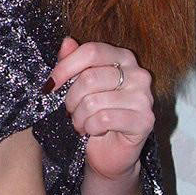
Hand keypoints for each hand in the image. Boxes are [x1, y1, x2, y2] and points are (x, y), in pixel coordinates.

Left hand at [47, 36, 153, 180]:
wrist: (110, 152)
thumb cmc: (94, 115)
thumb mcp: (79, 87)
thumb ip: (73, 62)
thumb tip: (67, 42)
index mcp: (123, 58)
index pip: (91, 51)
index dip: (66, 67)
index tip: (50, 85)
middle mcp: (138, 74)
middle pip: (89, 78)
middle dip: (70, 99)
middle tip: (70, 111)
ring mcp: (144, 97)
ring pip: (93, 102)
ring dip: (79, 117)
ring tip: (81, 123)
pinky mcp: (144, 120)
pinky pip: (102, 120)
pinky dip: (90, 128)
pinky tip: (93, 131)